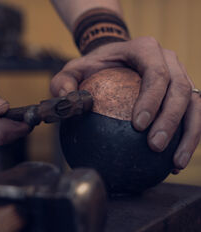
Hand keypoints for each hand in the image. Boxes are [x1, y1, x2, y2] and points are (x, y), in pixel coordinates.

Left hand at [50, 37, 200, 170]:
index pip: (156, 73)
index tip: (138, 126)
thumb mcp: (74, 69)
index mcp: (145, 49)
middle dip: (170, 120)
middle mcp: (169, 60)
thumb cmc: (94, 66)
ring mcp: (181, 75)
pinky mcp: (185, 92)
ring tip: (174, 163)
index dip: (152, 99)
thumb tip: (65, 97)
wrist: (114, 60)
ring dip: (188, 135)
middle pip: (180, 89)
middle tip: (154, 147)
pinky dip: (187, 138)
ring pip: (194, 104)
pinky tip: (174, 162)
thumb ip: (64, 81)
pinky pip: (193, 116)